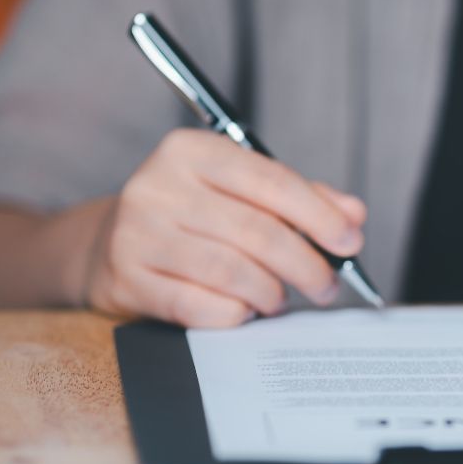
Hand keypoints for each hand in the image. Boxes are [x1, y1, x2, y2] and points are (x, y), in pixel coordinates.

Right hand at [84, 129, 366, 326]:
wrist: (109, 243)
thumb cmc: (192, 214)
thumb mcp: (241, 189)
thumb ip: (300, 197)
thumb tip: (353, 215)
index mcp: (190, 150)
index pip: (271, 181)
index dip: (320, 215)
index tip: (350, 242)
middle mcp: (158, 186)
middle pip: (257, 231)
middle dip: (305, 265)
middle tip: (327, 286)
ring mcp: (136, 233)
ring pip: (231, 272)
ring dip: (271, 293)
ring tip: (282, 299)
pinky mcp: (126, 279)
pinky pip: (199, 305)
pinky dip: (235, 313)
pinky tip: (245, 309)